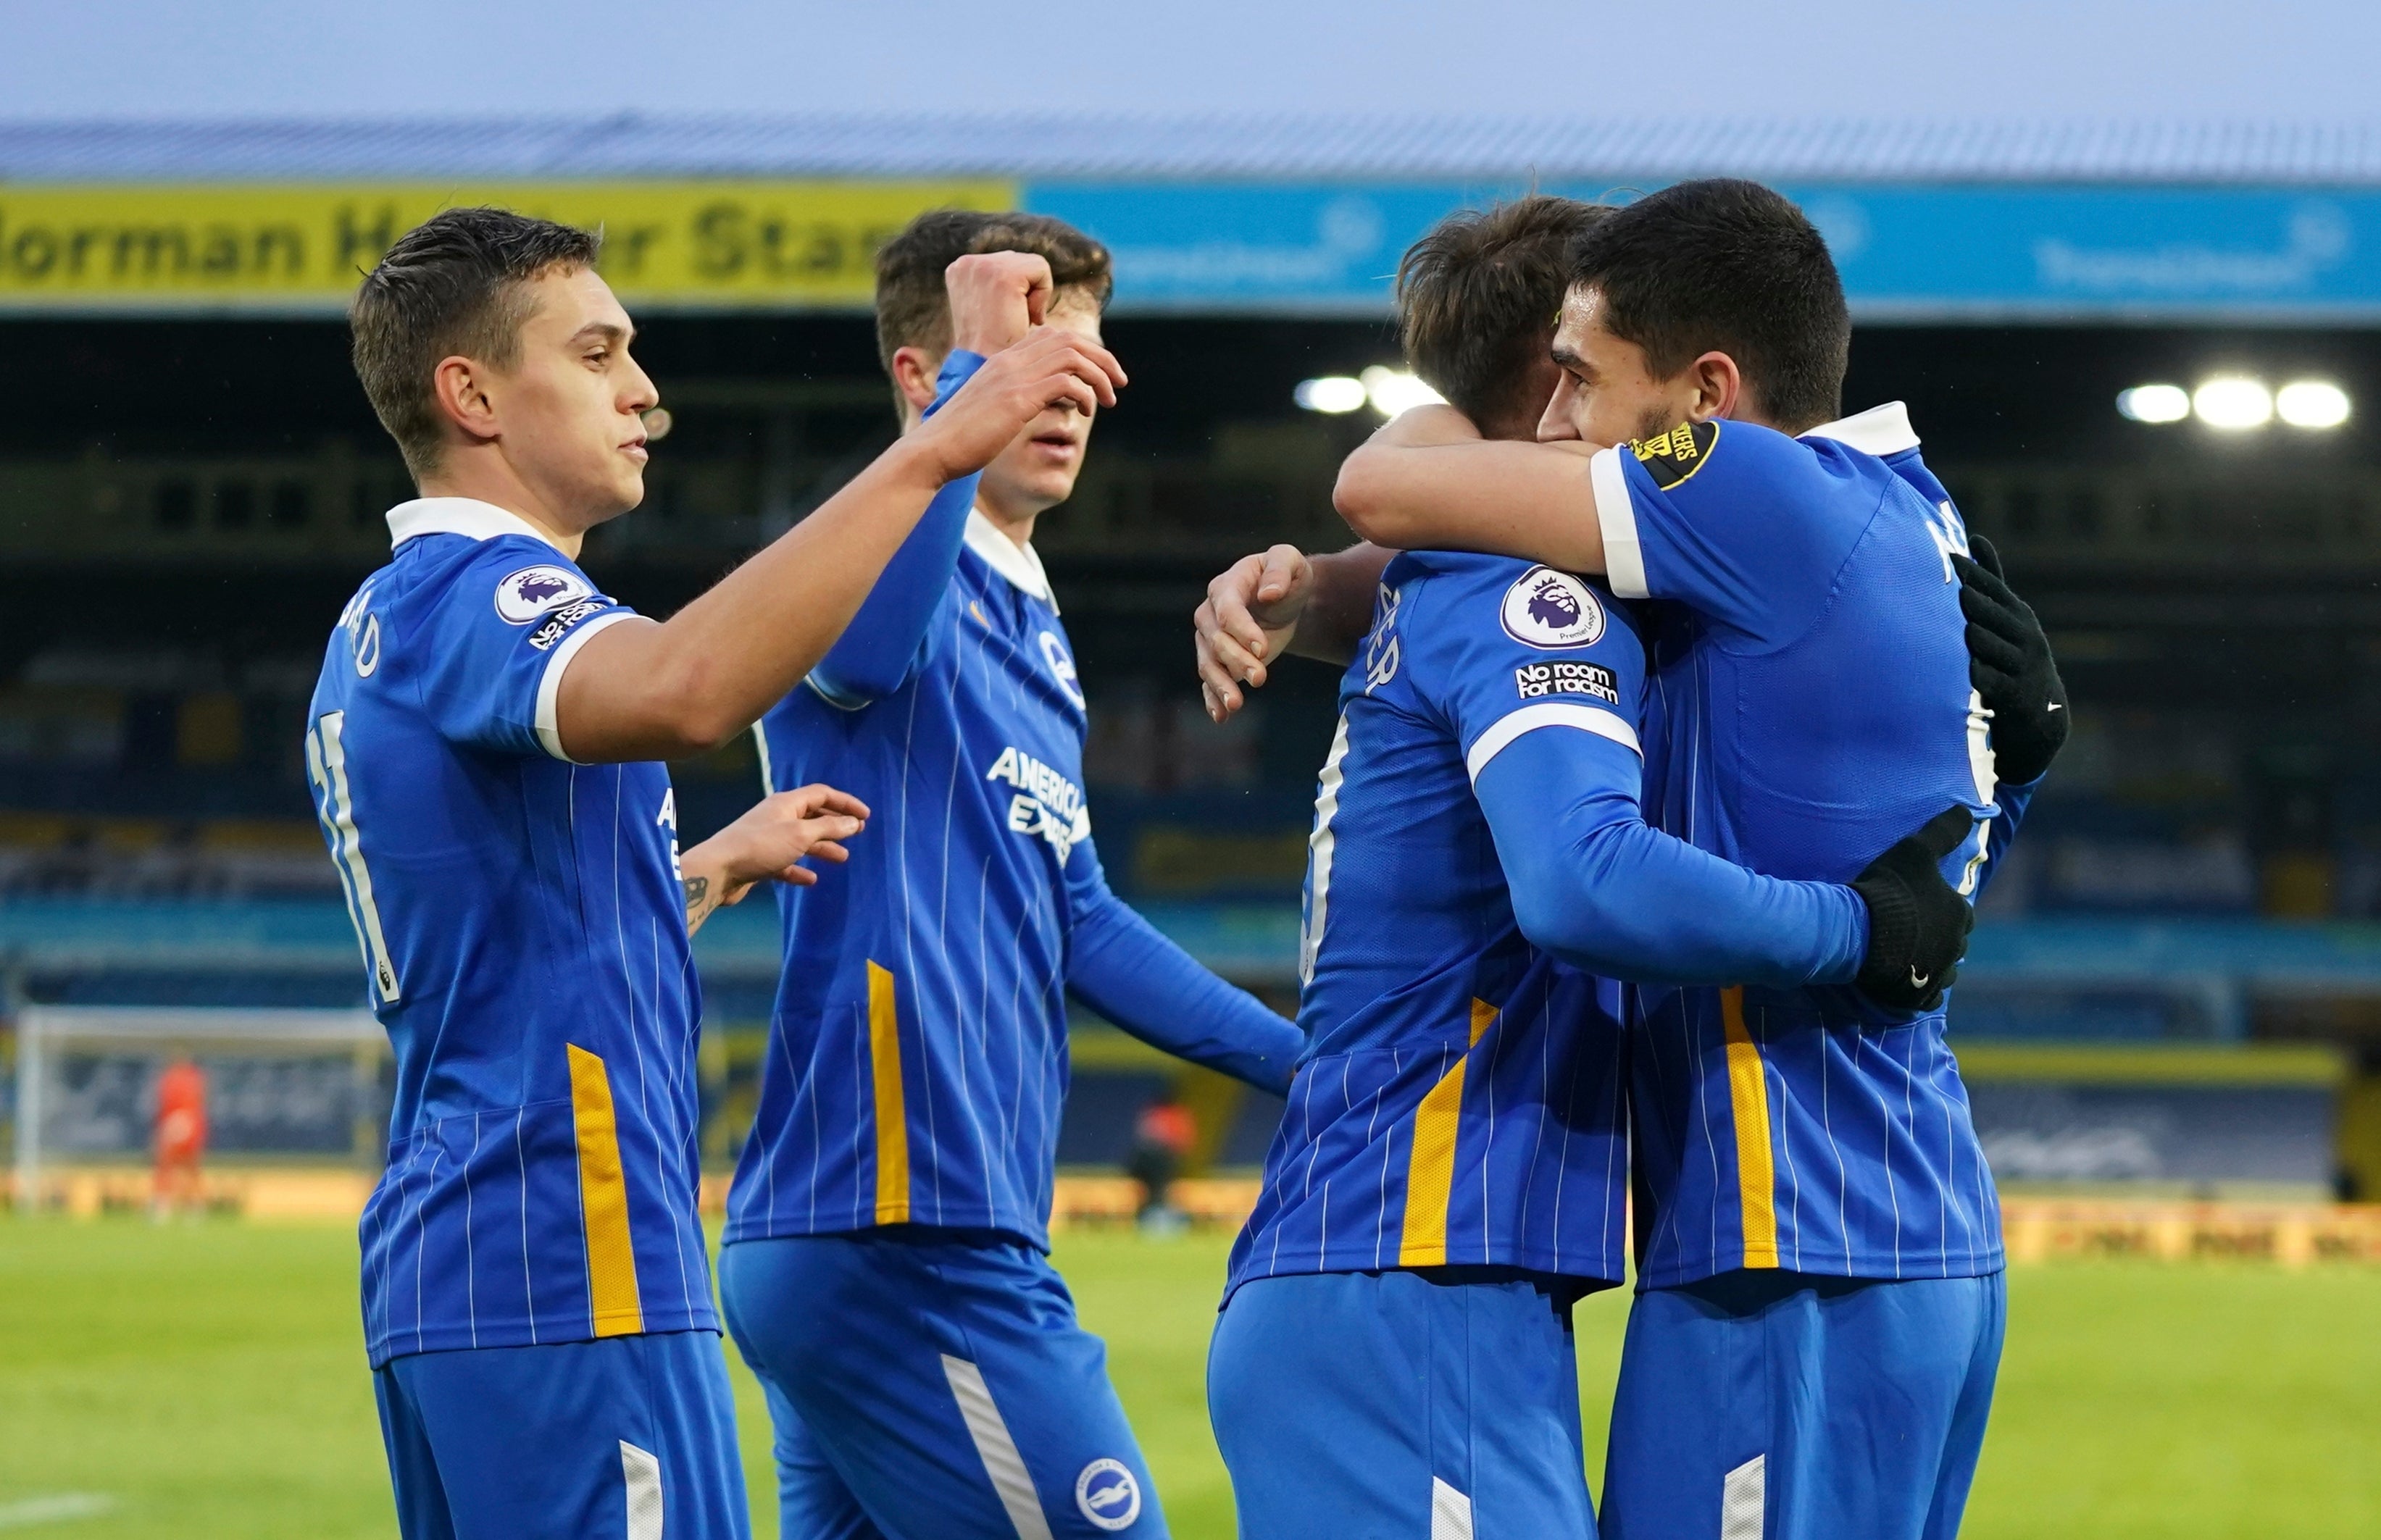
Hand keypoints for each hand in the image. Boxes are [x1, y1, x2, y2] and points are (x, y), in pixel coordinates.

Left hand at [681, 784, 869, 932]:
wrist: (718, 870)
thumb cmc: (761, 846)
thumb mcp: (800, 834)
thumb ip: (829, 827)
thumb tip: (854, 822)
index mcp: (786, 804)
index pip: (821, 795)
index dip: (845, 803)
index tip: (866, 816)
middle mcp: (777, 817)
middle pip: (812, 816)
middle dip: (836, 825)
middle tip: (856, 835)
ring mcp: (768, 839)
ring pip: (802, 840)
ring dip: (822, 847)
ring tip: (842, 858)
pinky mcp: (760, 860)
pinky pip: (786, 862)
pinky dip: (800, 869)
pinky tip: (811, 879)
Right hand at [909, 327, 1124, 483]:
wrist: (933, 451)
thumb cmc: (959, 439)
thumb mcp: (988, 410)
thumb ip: (1012, 398)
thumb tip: (1037, 403)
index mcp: (1001, 361)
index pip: (1050, 334)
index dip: (1081, 347)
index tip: (1098, 370)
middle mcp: (1008, 361)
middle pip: (1068, 338)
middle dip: (1101, 356)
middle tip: (1119, 381)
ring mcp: (1012, 377)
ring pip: (1072, 355)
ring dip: (1100, 375)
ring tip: (1110, 399)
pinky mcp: (1017, 400)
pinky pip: (1066, 382)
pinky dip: (1084, 394)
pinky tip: (1085, 412)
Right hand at [945, 251, 1051, 356]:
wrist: (987, 368)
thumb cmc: (993, 345)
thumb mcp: (989, 306)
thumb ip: (999, 282)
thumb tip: (1030, 268)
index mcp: (960, 268)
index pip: (1007, 263)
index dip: (1016, 291)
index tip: (1006, 317)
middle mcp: (966, 262)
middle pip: (1020, 261)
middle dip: (1026, 292)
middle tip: (1013, 321)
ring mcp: (982, 266)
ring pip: (1033, 265)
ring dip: (1035, 296)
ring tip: (1018, 320)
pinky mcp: (1003, 275)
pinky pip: (1041, 271)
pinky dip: (1043, 296)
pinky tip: (1027, 318)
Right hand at [1195, 545, 1312, 721]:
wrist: (1285, 596)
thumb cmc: (1287, 575)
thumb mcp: (1290, 561)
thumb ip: (1281, 570)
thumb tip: (1269, 592)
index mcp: (1226, 585)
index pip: (1227, 610)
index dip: (1242, 630)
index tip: (1263, 649)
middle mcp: (1210, 613)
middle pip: (1215, 641)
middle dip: (1236, 661)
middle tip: (1261, 678)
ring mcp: (1211, 638)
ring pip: (1208, 664)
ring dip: (1220, 685)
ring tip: (1236, 705)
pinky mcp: (1219, 659)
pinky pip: (1209, 681)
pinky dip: (1212, 699)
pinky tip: (1221, 717)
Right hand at [1850, 805, 1976, 1012]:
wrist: (1860, 933)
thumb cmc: (1889, 889)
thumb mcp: (1914, 850)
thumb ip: (1943, 831)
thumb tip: (1966, 809)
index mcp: (1960, 913)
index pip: (1958, 911)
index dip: (1938, 907)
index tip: (1916, 905)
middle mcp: (1957, 945)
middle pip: (1951, 941)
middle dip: (1936, 937)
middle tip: (1907, 930)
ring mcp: (1939, 973)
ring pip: (1942, 969)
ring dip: (1929, 963)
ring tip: (1903, 955)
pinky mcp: (1920, 996)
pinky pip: (1927, 996)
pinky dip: (1919, 990)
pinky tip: (1902, 981)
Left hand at [1952, 534, 2066, 785]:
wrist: (2042, 712)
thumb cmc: (2014, 654)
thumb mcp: (2009, 617)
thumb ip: (1991, 581)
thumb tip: (1975, 537)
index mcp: (2017, 614)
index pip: (1992, 589)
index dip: (1972, 573)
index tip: (1950, 557)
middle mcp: (2024, 636)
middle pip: (1990, 615)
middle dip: (1973, 604)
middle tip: (1956, 592)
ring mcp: (2021, 666)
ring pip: (1989, 646)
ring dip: (1975, 639)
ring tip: (1964, 631)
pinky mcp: (2014, 695)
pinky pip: (1992, 681)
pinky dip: (1980, 675)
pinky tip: (1968, 669)